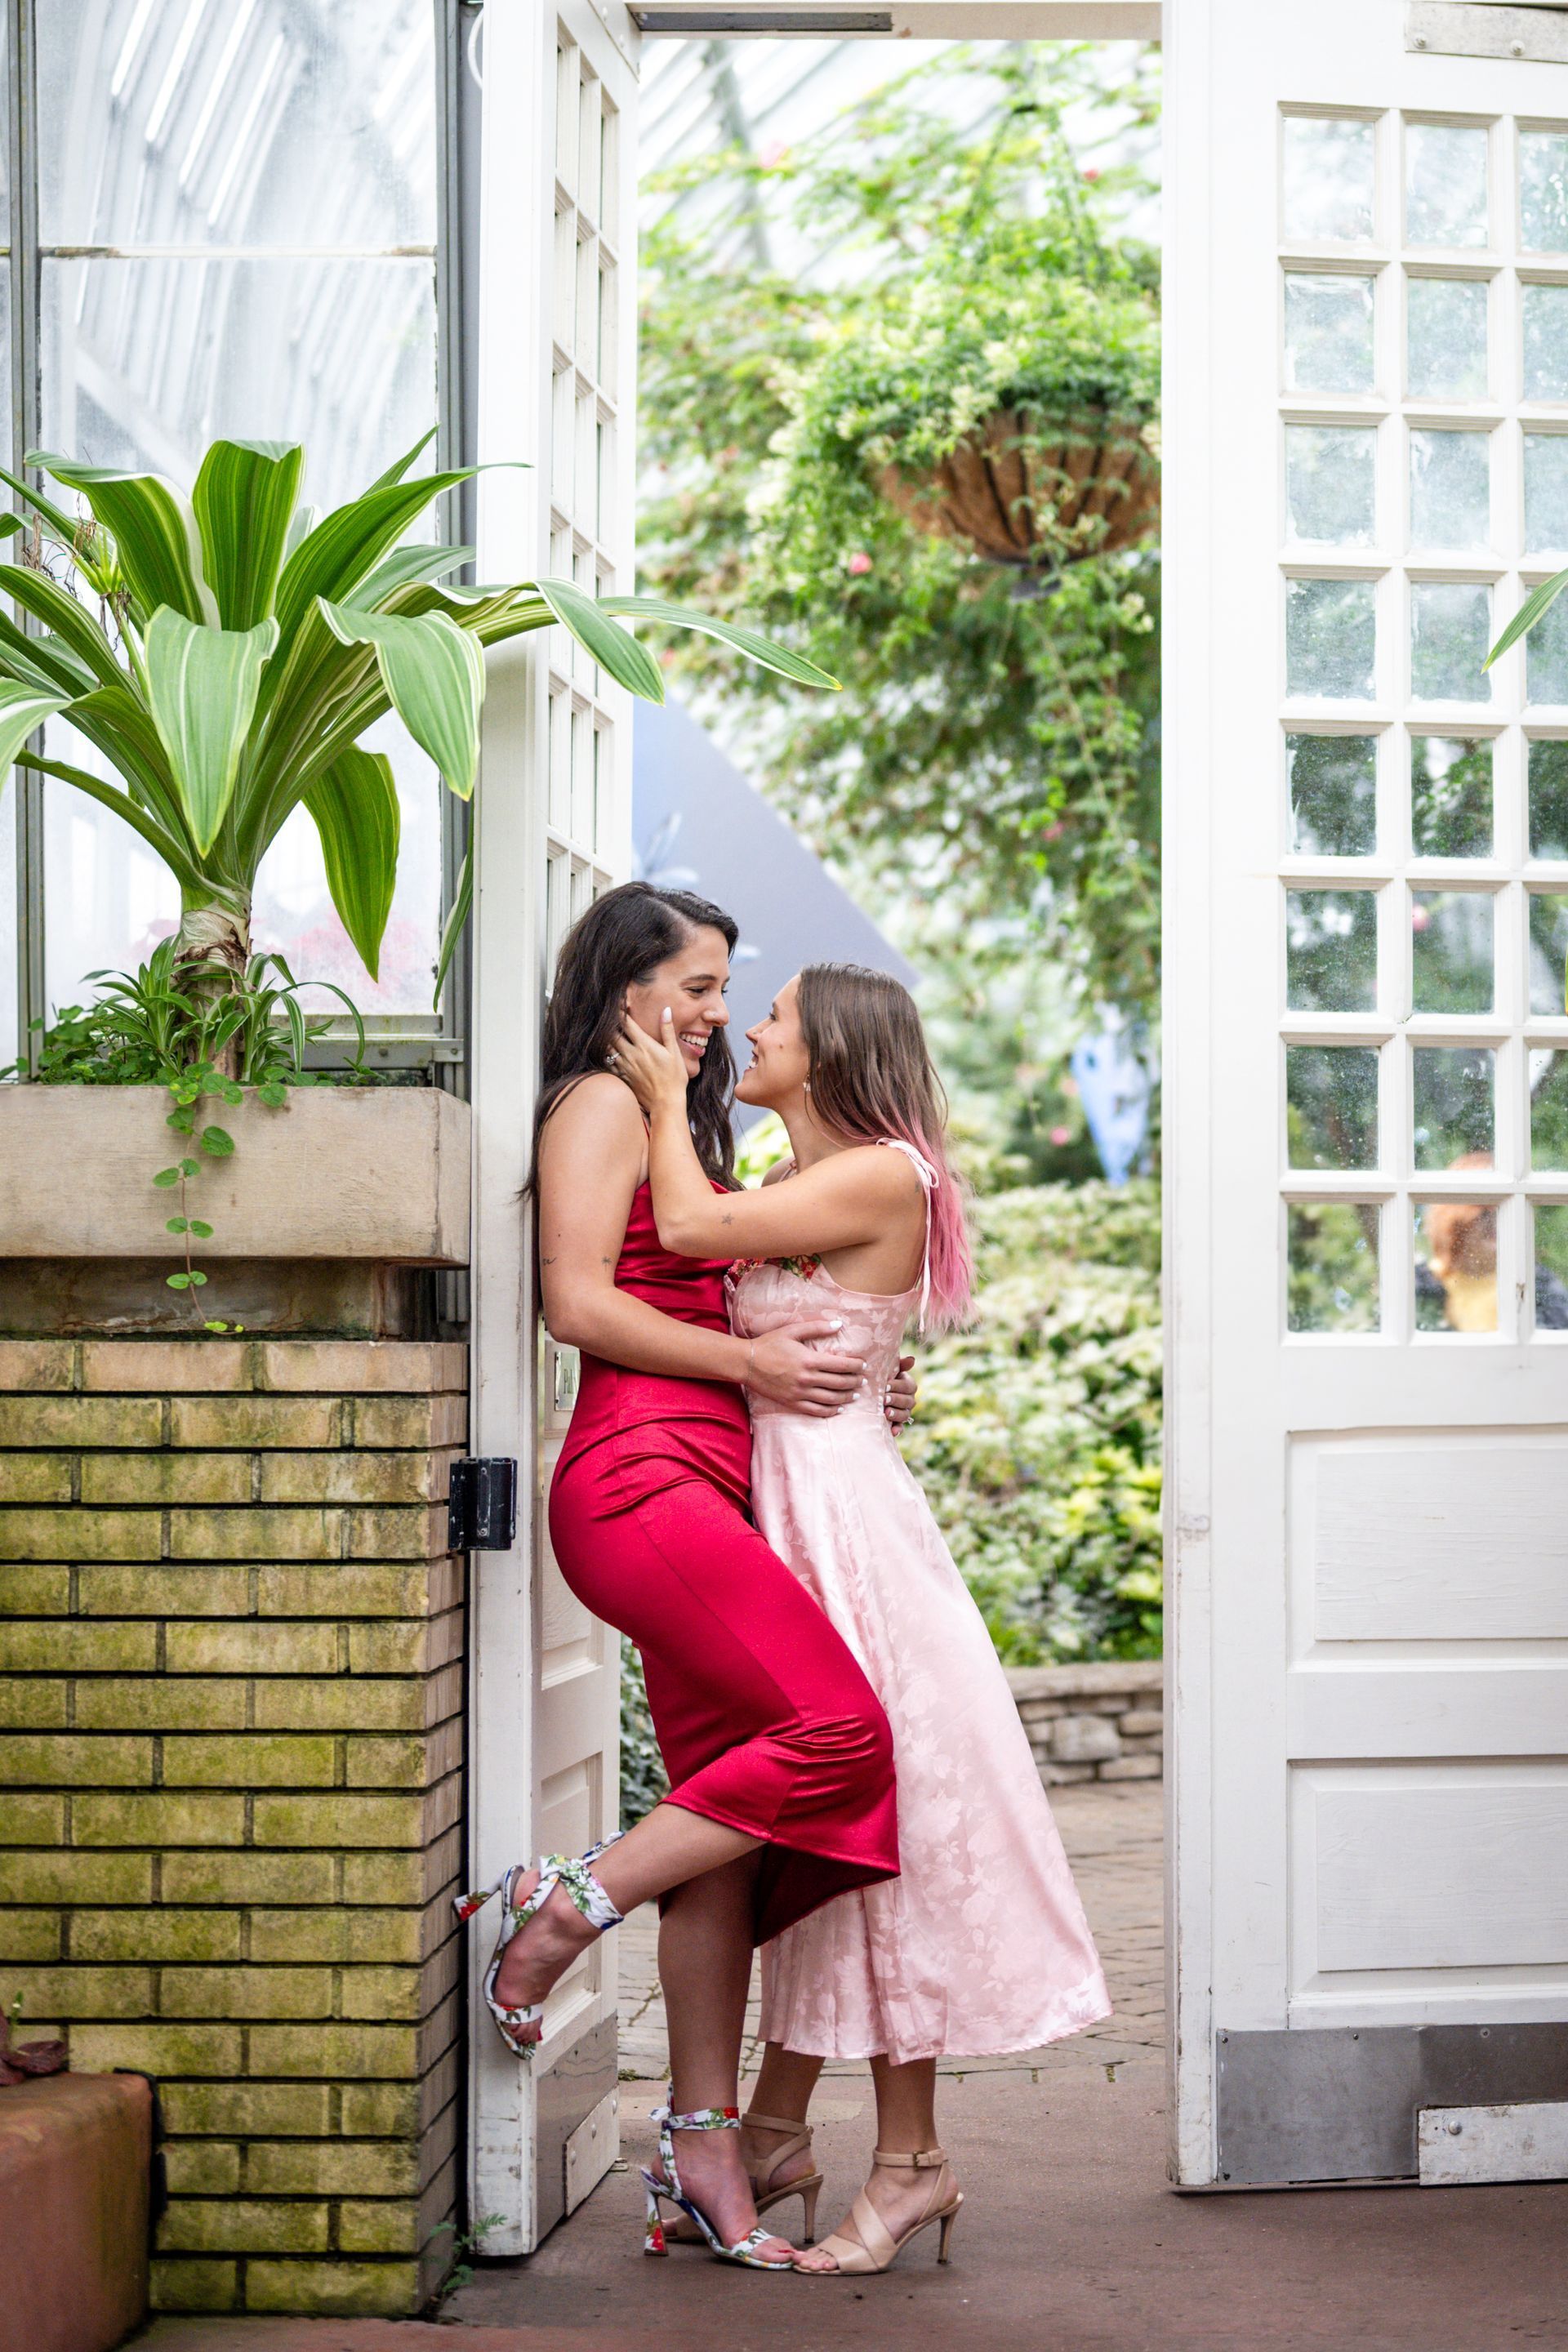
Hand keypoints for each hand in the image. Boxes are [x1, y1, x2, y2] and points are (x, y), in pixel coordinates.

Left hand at [611, 1008, 688, 1114]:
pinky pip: (609, 1064)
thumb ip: (667, 1030)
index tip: (620, 1005)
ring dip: (607, 1040)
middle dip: (611, 1025)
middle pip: (612, 1034)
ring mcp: (625, 1066)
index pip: (627, 1023)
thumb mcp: (674, 1052)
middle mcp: (631, 1054)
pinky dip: (607, 1056)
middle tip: (611, 1019)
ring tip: (609, 1034)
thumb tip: (665, 1010)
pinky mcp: (623, 1077)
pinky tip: (610, 1054)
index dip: (621, 1012)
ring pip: (608, 1048)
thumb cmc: (674, 1078)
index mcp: (644, 1045)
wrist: (666, 1103)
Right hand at [744, 1316, 867, 1418]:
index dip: (856, 1366)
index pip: (842, 1365)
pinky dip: (831, 1411)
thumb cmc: (770, 1344)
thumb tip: (839, 1324)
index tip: (863, 1365)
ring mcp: (800, 1393)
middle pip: (840, 1383)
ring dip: (846, 1397)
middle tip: (863, 1380)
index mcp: (809, 1360)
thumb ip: (817, 1327)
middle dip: (855, 1381)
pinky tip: (838, 1408)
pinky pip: (816, 1411)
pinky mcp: (792, 1403)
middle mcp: (807, 1379)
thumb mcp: (792, 1330)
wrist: (747, 1363)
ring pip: (831, 1399)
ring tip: (855, 1394)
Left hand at [885, 1353, 916, 1430]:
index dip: (898, 1386)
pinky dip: (898, 1430)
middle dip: (896, 1399)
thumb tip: (912, 1359)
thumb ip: (899, 1364)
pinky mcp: (897, 1423)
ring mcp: (904, 1412)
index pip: (908, 1386)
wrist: (868, 1391)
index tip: (886, 1385)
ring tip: (886, 1413)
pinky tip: (893, 1432)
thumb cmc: (879, 1377)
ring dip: (897, 1414)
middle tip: (884, 1399)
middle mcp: (909, 1399)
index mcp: (908, 1385)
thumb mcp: (887, 1370)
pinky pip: (900, 1428)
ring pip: (905, 1414)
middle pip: (908, 1401)